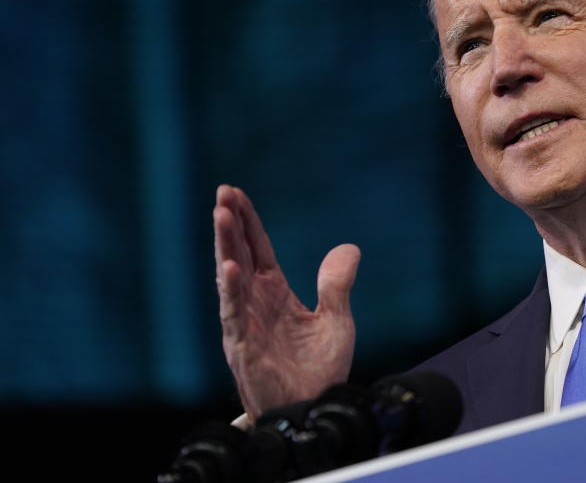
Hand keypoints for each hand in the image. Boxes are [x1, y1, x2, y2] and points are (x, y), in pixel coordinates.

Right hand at [213, 184, 358, 419]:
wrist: (315, 409)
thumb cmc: (320, 370)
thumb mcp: (337, 321)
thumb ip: (337, 285)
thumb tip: (349, 247)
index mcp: (274, 293)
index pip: (258, 248)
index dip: (248, 221)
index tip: (234, 193)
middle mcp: (255, 302)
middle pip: (239, 253)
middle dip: (230, 224)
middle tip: (222, 193)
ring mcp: (245, 323)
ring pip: (231, 277)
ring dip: (226, 246)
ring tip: (222, 215)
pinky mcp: (242, 346)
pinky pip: (234, 313)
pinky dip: (232, 289)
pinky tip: (230, 266)